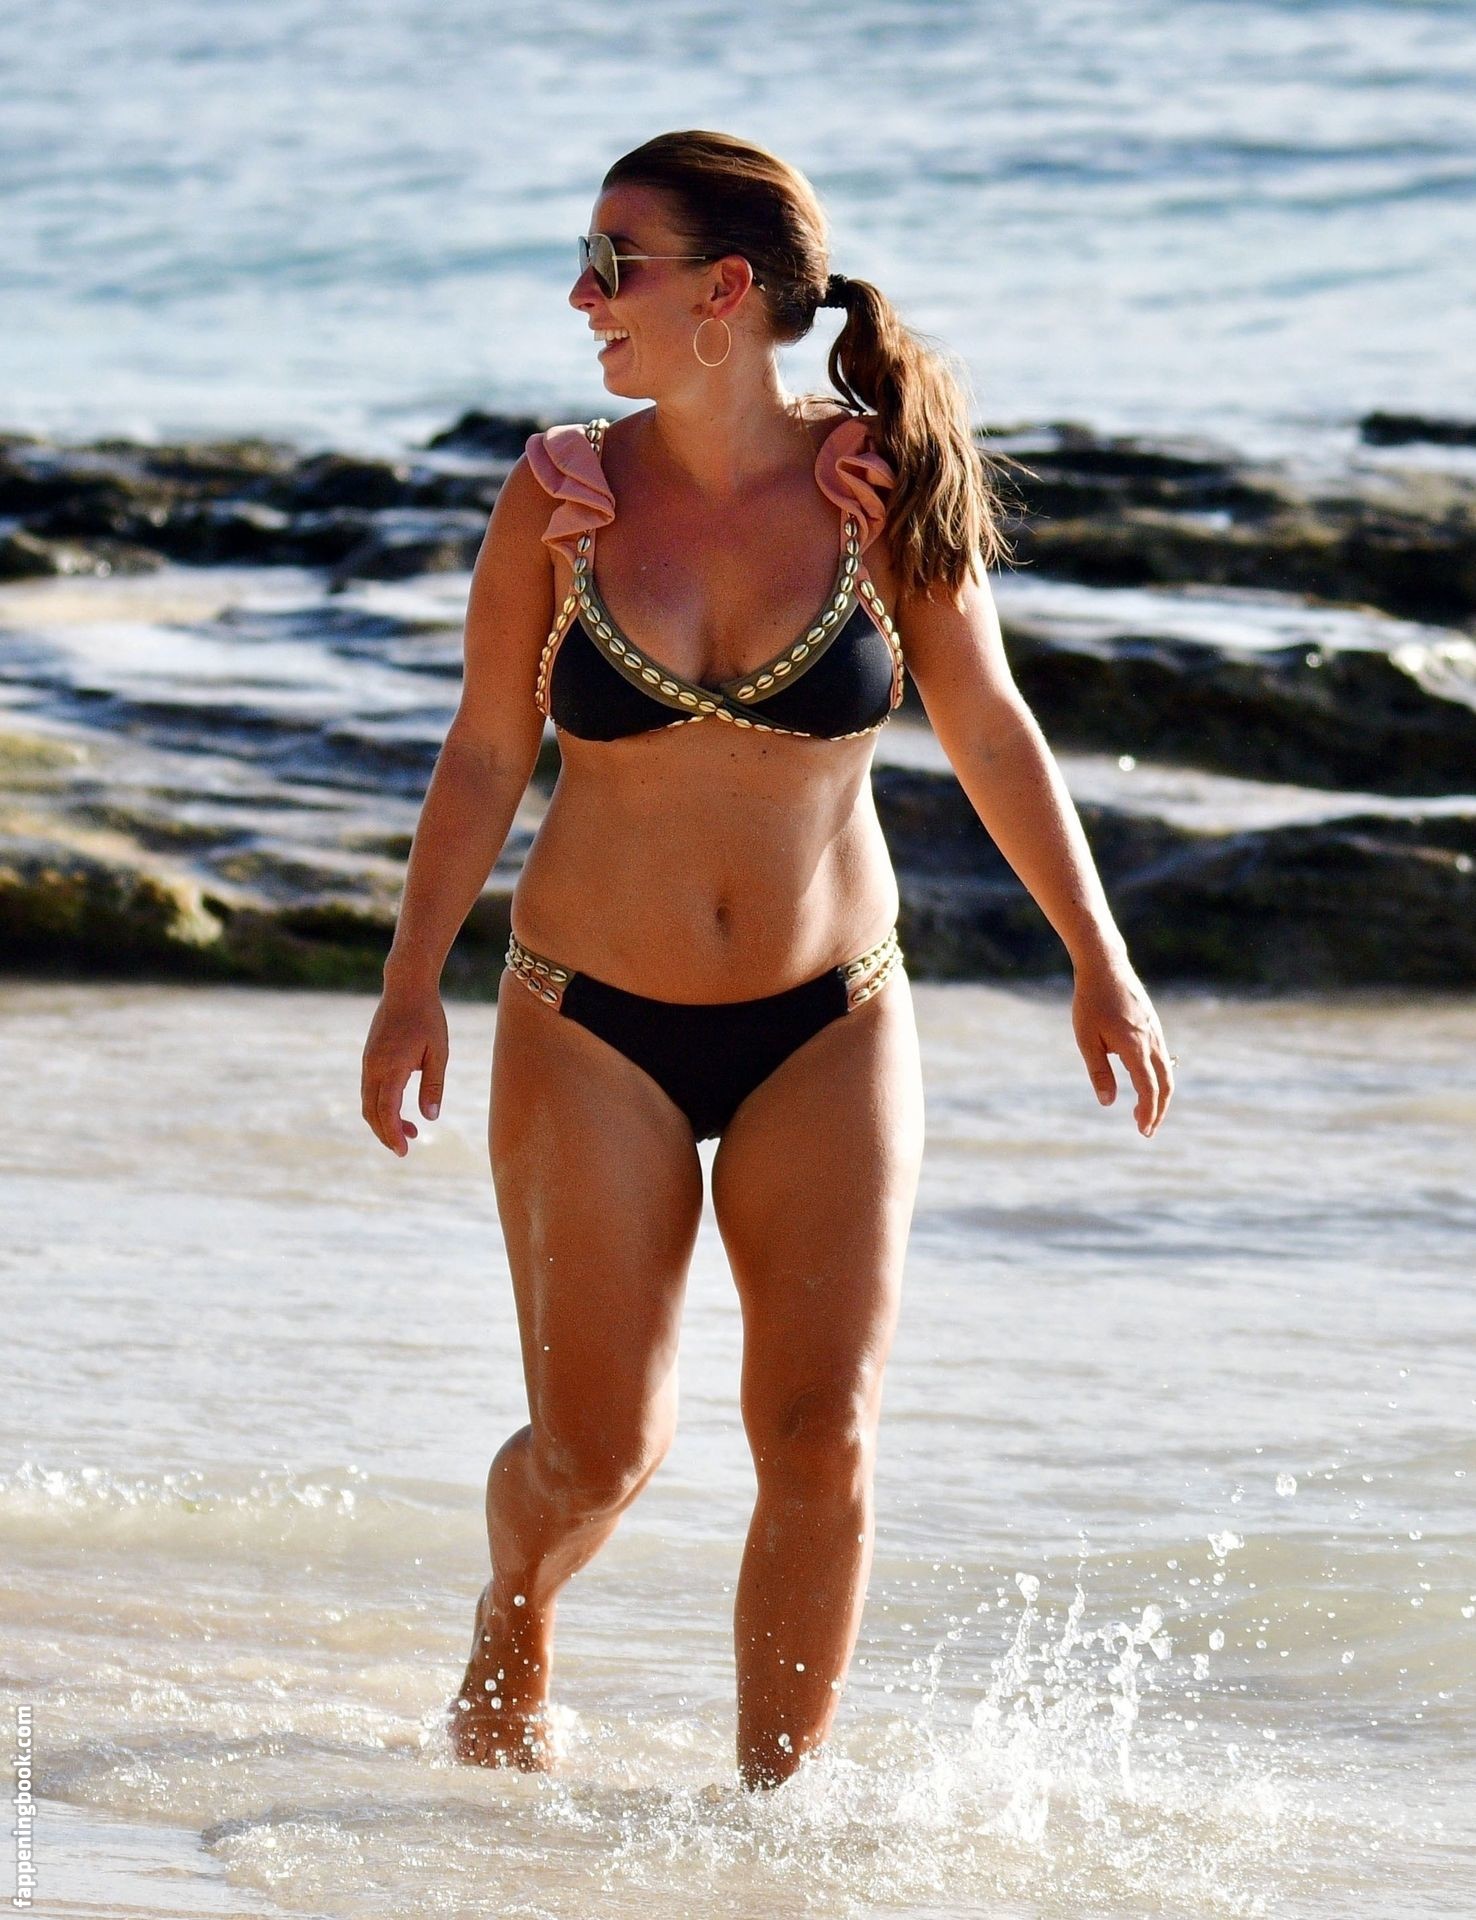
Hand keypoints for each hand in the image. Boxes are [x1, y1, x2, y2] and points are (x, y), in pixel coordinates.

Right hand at [361, 981, 449, 1156]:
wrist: (406, 987)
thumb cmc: (428, 1018)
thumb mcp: (438, 1053)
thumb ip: (433, 1086)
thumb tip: (430, 1118)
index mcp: (391, 1068)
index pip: (386, 1111)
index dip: (393, 1134)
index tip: (403, 1151)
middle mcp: (373, 1067)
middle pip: (372, 1112)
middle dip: (386, 1134)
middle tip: (405, 1148)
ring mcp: (368, 1062)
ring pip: (368, 1103)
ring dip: (383, 1121)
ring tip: (409, 1130)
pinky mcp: (369, 1057)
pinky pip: (369, 1090)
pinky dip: (380, 1105)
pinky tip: (398, 1108)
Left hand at [1071, 952, 1174, 1137]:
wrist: (1105, 966)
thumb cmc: (1090, 1002)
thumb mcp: (1086, 1039)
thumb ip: (1099, 1071)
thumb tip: (1108, 1103)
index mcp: (1135, 1047)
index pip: (1149, 1089)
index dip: (1149, 1113)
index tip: (1143, 1131)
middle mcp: (1151, 1041)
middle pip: (1166, 1084)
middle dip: (1159, 1110)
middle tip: (1146, 1128)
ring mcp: (1156, 1032)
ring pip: (1167, 1071)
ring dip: (1159, 1094)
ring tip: (1143, 1110)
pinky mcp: (1154, 1025)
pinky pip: (1162, 1057)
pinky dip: (1158, 1076)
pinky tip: (1144, 1081)